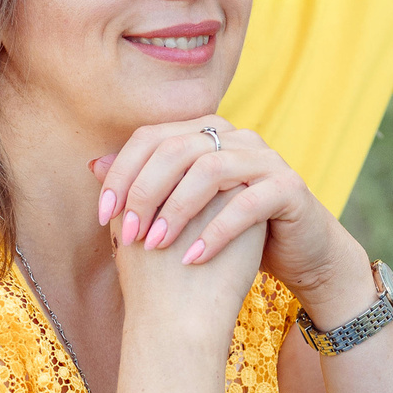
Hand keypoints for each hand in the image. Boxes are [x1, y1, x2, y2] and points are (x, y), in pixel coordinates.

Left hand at [93, 117, 371, 324]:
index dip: (122, 173)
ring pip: (210, 170)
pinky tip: (192, 260)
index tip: (102, 215)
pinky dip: (215, 233)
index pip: (151, 137)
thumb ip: (146, 184)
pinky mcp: (289, 188)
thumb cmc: (232, 230)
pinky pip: (246, 205)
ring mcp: (265, 159)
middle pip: (176, 149)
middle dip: (145, 193)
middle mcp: (235, 137)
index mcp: (206, 133)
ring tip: (156, 246)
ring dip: (176, 210)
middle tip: (127, 234)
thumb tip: (94, 165)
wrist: (298, 252)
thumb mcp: (184, 207)